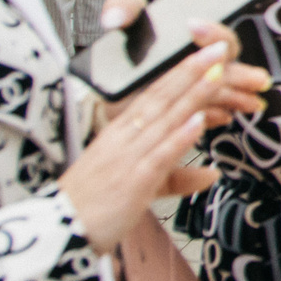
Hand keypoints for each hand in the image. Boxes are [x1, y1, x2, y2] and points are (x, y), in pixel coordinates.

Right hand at [63, 4, 268, 248]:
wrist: (59, 233)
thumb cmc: (93, 208)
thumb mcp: (138, 186)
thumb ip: (176, 178)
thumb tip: (211, 173)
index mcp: (120, 133)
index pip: (155, 95)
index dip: (182, 72)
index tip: (207, 53)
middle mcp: (124, 137)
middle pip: (162, 97)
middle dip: (192, 70)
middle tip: (220, 46)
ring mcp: (129, 156)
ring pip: (165, 118)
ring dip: (194, 93)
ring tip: (218, 71)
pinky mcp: (133, 181)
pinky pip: (160, 155)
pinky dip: (180, 136)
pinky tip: (198, 120)